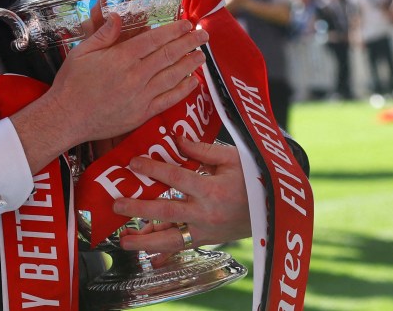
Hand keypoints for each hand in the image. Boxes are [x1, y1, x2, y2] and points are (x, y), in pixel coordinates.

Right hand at [46, 15, 207, 147]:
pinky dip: (183, 89)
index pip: (154, 39)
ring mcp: (141, 96)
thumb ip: (103, 34)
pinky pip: (168, 99)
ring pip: (173, 76)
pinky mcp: (142, 113)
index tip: (186, 24)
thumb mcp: (82, 52)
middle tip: (203, 34)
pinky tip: (192, 81)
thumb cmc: (71, 84)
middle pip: (169, 55)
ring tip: (202, 55)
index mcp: (121, 57)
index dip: (173, 30)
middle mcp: (135, 75)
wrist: (66, 118)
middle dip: (189, 43)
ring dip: (190, 63)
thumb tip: (117, 17)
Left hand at [113, 138, 249, 252]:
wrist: (276, 206)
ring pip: (172, 240)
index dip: (153, 169)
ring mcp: (207, 231)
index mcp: (212, 189)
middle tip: (116, 205)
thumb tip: (176, 137)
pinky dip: (164, 253)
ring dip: (146, 241)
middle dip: (139, 209)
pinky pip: (183, 248)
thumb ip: (201, 149)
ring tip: (124, 240)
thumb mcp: (232, 157)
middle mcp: (207, 213)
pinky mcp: (208, 240)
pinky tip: (148, 255)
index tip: (133, 162)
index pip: (176, 178)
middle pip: (167, 212)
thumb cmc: (254, 176)